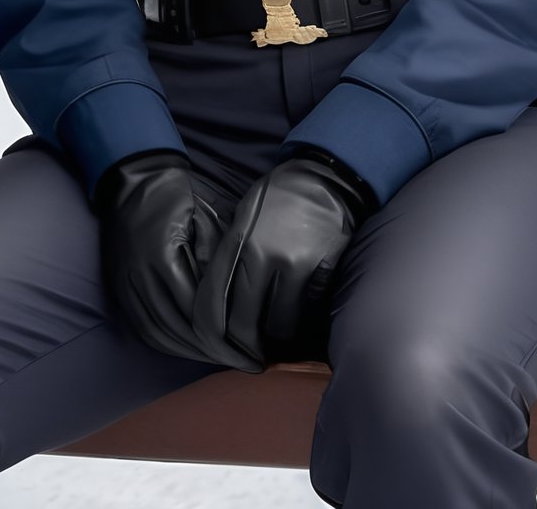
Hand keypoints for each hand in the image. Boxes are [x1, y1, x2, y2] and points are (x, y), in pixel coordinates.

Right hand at [93, 149, 226, 362]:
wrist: (132, 180)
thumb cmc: (174, 195)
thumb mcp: (204, 218)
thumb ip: (216, 258)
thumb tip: (234, 300)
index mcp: (161, 256)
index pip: (195, 310)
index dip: (223, 333)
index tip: (248, 348)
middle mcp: (138, 276)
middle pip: (178, 329)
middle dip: (212, 350)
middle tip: (242, 362)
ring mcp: (125, 285)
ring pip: (159, 333)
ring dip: (190, 351)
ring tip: (220, 358)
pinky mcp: (119, 288)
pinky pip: (143, 327)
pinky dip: (167, 343)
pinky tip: (188, 347)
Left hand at [191, 149, 377, 373]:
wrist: (324, 178)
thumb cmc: (279, 199)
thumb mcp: (244, 218)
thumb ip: (231, 256)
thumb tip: (218, 302)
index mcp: (236, 240)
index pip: (212, 300)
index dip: (212, 335)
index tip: (220, 350)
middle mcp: (260, 253)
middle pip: (243, 322)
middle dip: (245, 347)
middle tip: (251, 358)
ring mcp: (292, 261)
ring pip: (277, 323)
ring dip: (276, 337)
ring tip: (276, 340)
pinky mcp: (320, 267)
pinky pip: (306, 310)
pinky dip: (300, 320)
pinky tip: (299, 320)